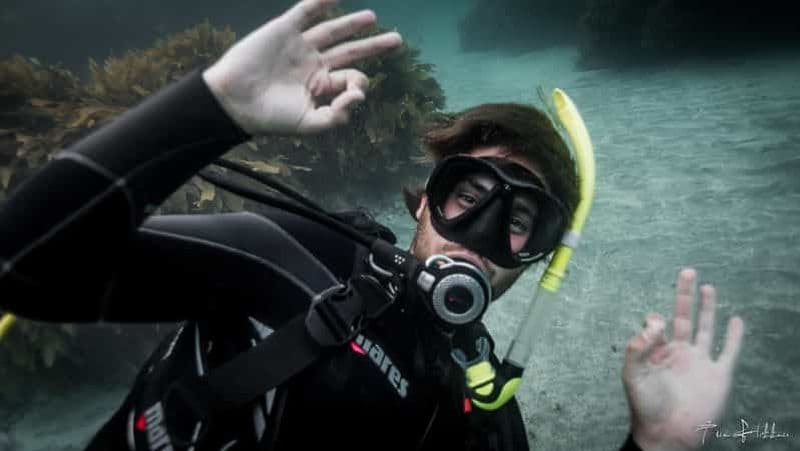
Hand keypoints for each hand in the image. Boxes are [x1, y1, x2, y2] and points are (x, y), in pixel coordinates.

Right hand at [202, 0, 401, 135]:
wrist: (235, 102)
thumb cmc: (271, 117)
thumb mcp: (310, 124)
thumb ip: (337, 115)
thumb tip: (360, 95)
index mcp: (320, 86)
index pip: (350, 78)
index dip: (358, 84)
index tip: (352, 93)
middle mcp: (313, 64)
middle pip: (350, 51)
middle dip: (374, 46)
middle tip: (397, 41)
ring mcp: (299, 46)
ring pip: (332, 31)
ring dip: (353, 23)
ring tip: (373, 18)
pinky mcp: (284, 30)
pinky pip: (306, 12)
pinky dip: (320, 2)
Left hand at [622, 268, 744, 450]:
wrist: (667, 434)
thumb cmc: (646, 406)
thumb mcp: (632, 374)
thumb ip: (637, 347)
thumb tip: (654, 320)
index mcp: (657, 352)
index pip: (657, 324)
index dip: (654, 319)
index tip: (655, 326)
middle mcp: (679, 352)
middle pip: (683, 316)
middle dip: (684, 295)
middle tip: (687, 271)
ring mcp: (699, 362)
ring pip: (706, 328)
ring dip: (707, 308)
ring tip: (707, 286)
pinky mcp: (718, 375)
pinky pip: (729, 352)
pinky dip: (734, 336)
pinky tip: (736, 319)